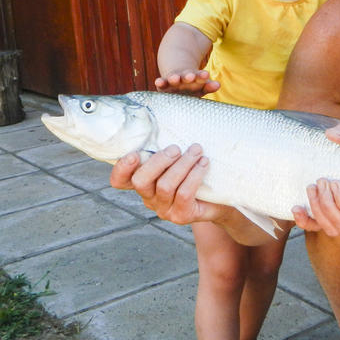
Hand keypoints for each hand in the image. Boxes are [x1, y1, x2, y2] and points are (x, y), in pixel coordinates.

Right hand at [109, 143, 223, 224]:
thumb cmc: (194, 173)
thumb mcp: (177, 160)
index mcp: (143, 182)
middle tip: (175, 149)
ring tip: (196, 151)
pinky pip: (184, 194)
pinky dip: (194, 175)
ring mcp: (164, 209)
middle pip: (141, 182)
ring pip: (164, 186)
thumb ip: (167, 150)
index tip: (133, 154)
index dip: (121, 169)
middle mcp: (149, 198)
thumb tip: (168, 124)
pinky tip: (203, 163)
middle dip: (158, 161)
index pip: (119, 181)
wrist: (219, 199)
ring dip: (182, 164)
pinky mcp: (181, 216)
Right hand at [154, 69, 220, 96]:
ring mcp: (174, 80)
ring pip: (175, 78)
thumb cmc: (193, 86)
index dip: (202, 76)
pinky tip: (158, 82)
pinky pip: (162, 83)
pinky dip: (161, 82)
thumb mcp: (201, 86)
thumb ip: (209, 86)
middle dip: (189, 76)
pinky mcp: (165, 84)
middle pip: (187, 77)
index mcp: (196, 79)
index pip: (200, 77)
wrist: (178, 76)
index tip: (206, 74)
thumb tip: (218, 85)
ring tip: (175, 78)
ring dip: (175, 78)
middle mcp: (184, 79)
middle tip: (191, 76)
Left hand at [291, 120, 339, 233]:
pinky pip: (316, 227)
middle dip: (327, 204)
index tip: (335, 181)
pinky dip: (304, 222)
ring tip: (311, 187)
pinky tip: (296, 208)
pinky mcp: (328, 214)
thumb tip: (331, 135)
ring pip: (331, 228)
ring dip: (317, 210)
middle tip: (321, 180)